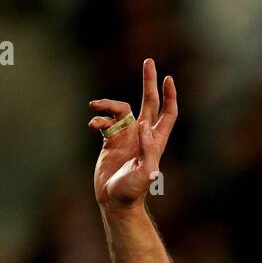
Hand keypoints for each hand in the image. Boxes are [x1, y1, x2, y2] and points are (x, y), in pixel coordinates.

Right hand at [89, 58, 177, 208]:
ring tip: (94, 106)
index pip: (167, 114)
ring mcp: (126, 137)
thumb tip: (144, 128)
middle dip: (149, 82)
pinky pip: (104, 122)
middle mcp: (142, 136)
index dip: (169, 96)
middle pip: (148, 102)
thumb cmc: (132, 192)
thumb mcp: (145, 174)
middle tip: (149, 60)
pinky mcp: (111, 141)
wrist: (114, 202)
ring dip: (108, 104)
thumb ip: (148, 152)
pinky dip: (98, 120)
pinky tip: (92, 125)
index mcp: (155, 142)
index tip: (168, 78)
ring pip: (120, 109)